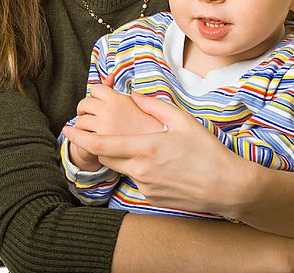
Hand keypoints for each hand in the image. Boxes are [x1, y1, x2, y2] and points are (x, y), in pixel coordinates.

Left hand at [64, 92, 261, 217]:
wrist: (227, 186)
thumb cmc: (207, 150)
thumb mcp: (182, 120)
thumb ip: (153, 105)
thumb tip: (133, 95)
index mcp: (144, 147)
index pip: (100, 144)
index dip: (79, 137)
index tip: (66, 129)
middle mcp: (140, 169)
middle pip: (106, 157)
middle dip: (97, 145)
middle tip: (93, 133)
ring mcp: (145, 187)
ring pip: (124, 168)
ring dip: (126, 157)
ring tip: (150, 151)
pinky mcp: (152, 199)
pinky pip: (139, 181)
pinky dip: (143, 171)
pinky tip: (164, 167)